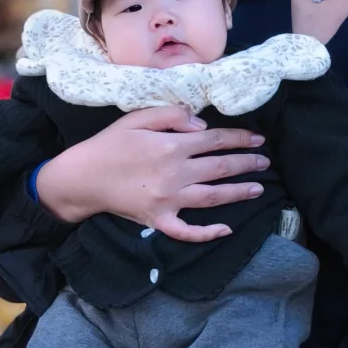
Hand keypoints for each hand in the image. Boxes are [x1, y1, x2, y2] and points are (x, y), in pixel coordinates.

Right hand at [34, 105, 270, 243]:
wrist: (82, 177)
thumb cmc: (109, 144)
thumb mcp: (137, 118)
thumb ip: (171, 115)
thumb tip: (202, 125)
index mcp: (171, 146)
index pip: (215, 140)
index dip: (240, 138)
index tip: (257, 138)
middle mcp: (175, 174)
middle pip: (220, 168)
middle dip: (247, 163)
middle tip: (265, 161)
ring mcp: (169, 201)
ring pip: (213, 197)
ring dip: (239, 192)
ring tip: (258, 188)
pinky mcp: (158, 220)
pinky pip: (187, 231)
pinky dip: (208, 233)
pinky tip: (226, 230)